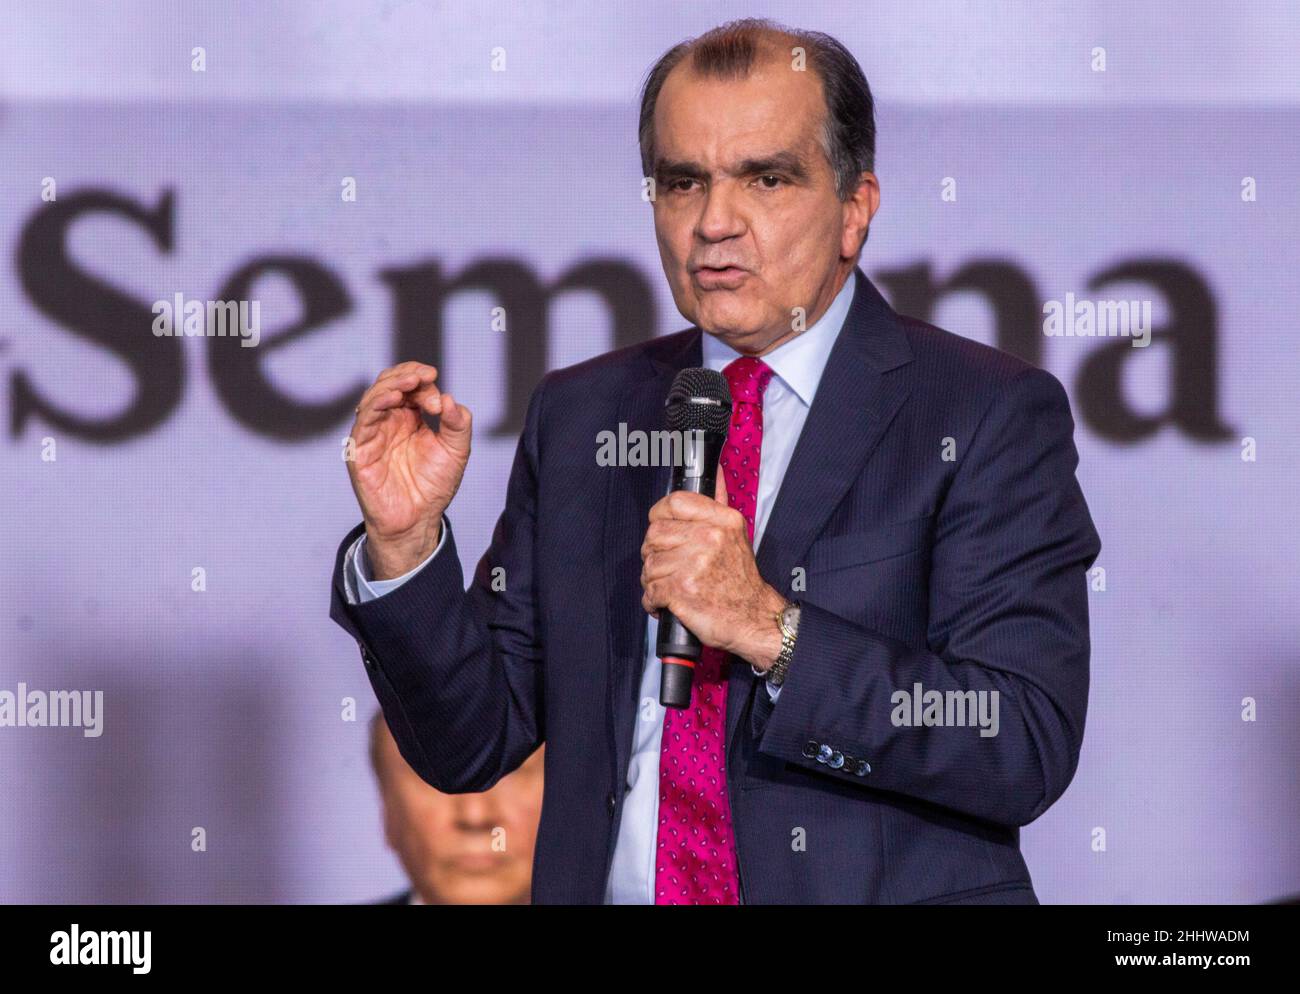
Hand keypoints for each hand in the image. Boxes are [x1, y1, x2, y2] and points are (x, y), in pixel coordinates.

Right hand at [346, 362, 471, 578]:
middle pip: (389, 384)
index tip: (439, 395)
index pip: (411, 387)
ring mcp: (373, 434)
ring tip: (411, 382)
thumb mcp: (456, 451)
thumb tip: (450, 398)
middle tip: (426, 376)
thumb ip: (458, 424)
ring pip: (374, 397)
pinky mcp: (360, 449)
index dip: (424, 383)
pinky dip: (377, 404)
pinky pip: (363, 420)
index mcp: (409, 418)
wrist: (418, 521)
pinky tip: (394, 398)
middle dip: (407, 375)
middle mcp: (389, 422)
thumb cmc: (434, 486)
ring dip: (392, 384)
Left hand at [640, 472, 786, 669]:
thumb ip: (719, 506)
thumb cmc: (742, 581)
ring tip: (670, 587)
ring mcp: (694, 565)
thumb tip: (717, 473)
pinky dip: (653, 601)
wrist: (755, 619)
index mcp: (722, 521)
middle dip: (654, 553)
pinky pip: (650, 590)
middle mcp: (709, 538)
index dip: (659, 514)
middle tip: (667, 566)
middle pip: (655, 533)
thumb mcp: (738, 535)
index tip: (660, 527)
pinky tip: (666, 603)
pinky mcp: (682, 591)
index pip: (674, 502)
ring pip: (650, 564)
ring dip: (653, 580)